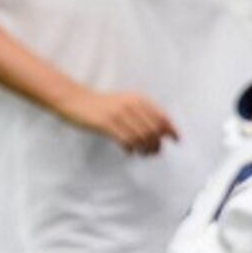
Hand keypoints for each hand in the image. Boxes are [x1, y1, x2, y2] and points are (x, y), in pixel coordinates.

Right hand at [59, 83, 175, 154]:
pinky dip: (131, 148)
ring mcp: (119, 114)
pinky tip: (130, 151)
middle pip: (154, 130)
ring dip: (145, 148)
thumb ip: (142, 112)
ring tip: (143, 153)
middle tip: (155, 152)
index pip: (162, 117)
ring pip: (142, 137)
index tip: (176, 140)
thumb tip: (161, 132)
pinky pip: (126, 140)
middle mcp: (131, 105)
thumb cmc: (102, 104)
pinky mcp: (106, 124)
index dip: (172, 130)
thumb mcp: (125, 101)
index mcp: (138, 99)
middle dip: (157, 143)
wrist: (75, 99)